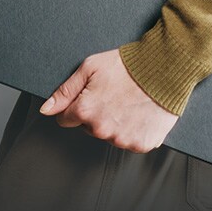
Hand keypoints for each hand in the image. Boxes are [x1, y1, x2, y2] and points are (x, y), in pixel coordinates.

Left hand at [38, 48, 179, 152]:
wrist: (165, 68)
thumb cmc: (128, 66)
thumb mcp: (90, 68)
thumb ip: (65, 91)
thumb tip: (46, 109)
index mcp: (85, 111)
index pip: (65, 119)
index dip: (76, 105)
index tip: (91, 96)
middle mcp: (101, 130)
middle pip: (89, 129)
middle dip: (97, 115)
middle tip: (114, 96)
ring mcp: (122, 139)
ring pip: (111, 136)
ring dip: (117, 124)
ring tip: (130, 103)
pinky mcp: (142, 144)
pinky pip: (132, 142)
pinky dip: (135, 131)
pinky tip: (140, 114)